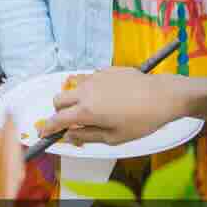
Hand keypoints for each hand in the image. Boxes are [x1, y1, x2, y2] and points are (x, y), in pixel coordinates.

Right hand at [41, 67, 197, 145]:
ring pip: (73, 87)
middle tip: (72, 121)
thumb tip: (70, 135)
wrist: (162, 96)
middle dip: (59, 111)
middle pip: (58, 99)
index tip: (44, 133)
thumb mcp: (114, 137)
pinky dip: (91, 89)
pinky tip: (109, 96)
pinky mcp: (106, 70)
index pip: (57, 119)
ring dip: (75, 99)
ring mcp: (95, 77)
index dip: (48, 128)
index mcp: (86, 111)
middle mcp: (85, 91)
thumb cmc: (141, 121)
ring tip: (94, 108)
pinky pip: (90, 79)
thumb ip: (88, 136)